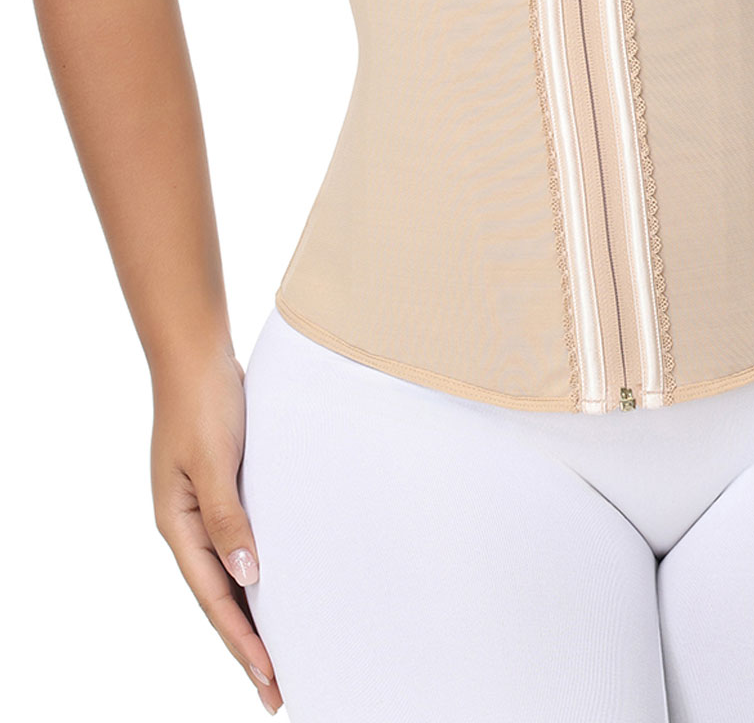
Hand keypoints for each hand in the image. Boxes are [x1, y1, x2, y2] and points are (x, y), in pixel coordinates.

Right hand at [149, 345, 283, 714]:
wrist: (197, 355)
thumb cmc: (203, 403)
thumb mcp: (215, 462)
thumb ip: (230, 519)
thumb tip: (249, 577)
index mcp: (178, 526)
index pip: (215, 598)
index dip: (243, 640)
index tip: (271, 677)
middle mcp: (190, 525)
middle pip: (222, 597)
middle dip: (249, 644)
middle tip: (281, 688)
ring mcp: (207, 508)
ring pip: (234, 573)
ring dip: (256, 611)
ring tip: (284, 650)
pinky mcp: (227, 489)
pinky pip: (244, 542)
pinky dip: (261, 570)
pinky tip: (282, 584)